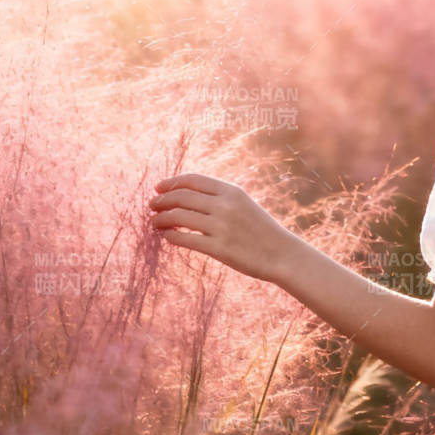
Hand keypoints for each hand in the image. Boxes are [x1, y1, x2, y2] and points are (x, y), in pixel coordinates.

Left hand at [148, 173, 306, 283]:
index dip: (171, 182)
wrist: (282, 254)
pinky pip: (184, 239)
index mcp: (231, 191)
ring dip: (161, 218)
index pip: (193, 179)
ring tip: (154, 222)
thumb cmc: (261, 230)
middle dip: (161, 200)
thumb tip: (187, 195)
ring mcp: (221, 226)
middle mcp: (225, 205)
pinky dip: (170, 236)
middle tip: (151, 206)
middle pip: (181, 196)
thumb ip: (220, 197)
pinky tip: (166, 236)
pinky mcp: (218, 248)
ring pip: (178, 216)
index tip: (158, 188)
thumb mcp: (244, 204)